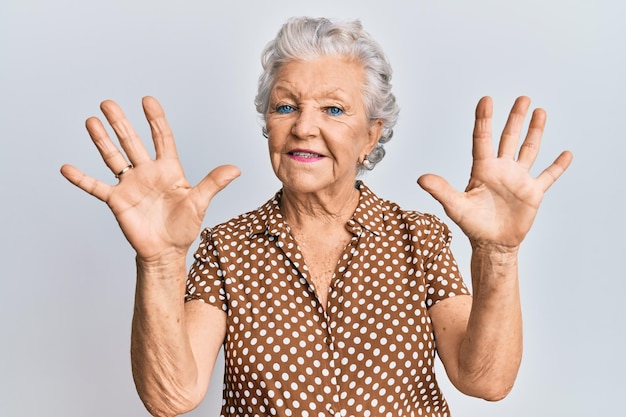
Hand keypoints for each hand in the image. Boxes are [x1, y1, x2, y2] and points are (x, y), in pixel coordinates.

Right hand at [60, 97, 239, 259]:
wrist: (166, 251)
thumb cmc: (184, 227)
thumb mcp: (199, 203)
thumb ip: (213, 183)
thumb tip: (235, 169)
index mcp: (169, 170)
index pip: (162, 138)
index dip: (155, 120)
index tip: (147, 100)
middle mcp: (147, 172)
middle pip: (132, 142)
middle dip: (121, 123)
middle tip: (108, 103)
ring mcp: (130, 185)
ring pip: (113, 157)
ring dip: (101, 140)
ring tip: (91, 121)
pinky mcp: (117, 201)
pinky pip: (96, 187)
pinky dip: (81, 179)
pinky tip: (66, 167)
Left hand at [417, 96, 572, 248]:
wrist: (492, 244)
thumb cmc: (472, 225)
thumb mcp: (455, 206)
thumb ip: (440, 190)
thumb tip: (421, 178)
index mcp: (482, 169)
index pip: (482, 139)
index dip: (484, 120)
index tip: (486, 100)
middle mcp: (501, 170)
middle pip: (508, 138)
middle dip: (515, 118)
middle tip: (522, 98)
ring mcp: (518, 179)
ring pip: (528, 150)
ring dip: (535, 132)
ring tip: (540, 112)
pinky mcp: (533, 192)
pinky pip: (548, 176)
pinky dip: (558, 166)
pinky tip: (566, 153)